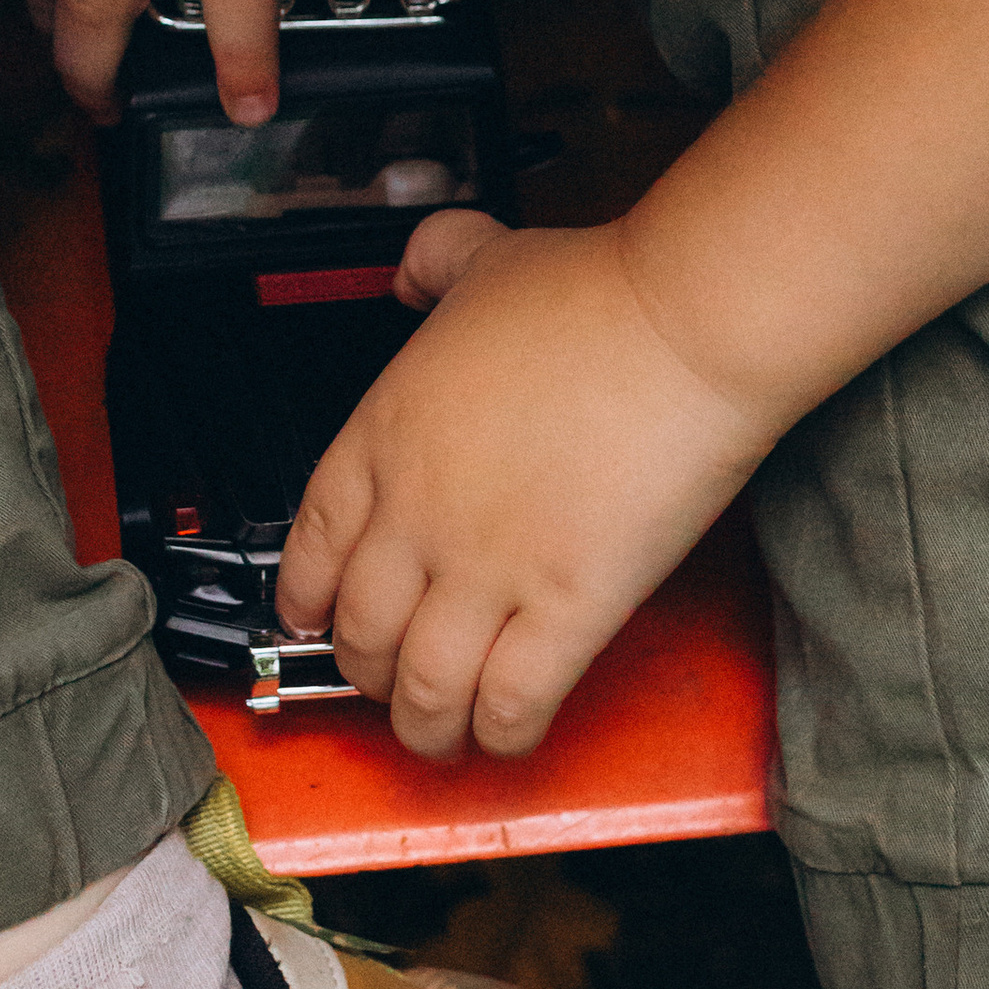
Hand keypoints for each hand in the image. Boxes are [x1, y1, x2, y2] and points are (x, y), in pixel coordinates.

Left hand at [273, 211, 774, 760]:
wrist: (682, 321)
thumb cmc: (595, 290)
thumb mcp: (481, 255)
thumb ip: (433, 263)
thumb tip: (411, 272)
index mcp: (383, 435)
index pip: (311, 546)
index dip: (306, 600)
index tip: (315, 621)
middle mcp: (418, 514)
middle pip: (362, 633)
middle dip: (368, 673)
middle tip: (391, 681)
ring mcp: (487, 569)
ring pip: (422, 689)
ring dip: (425, 726)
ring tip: (441, 734)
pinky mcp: (566, 609)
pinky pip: (510, 703)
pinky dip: (501, 734)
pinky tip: (507, 733)